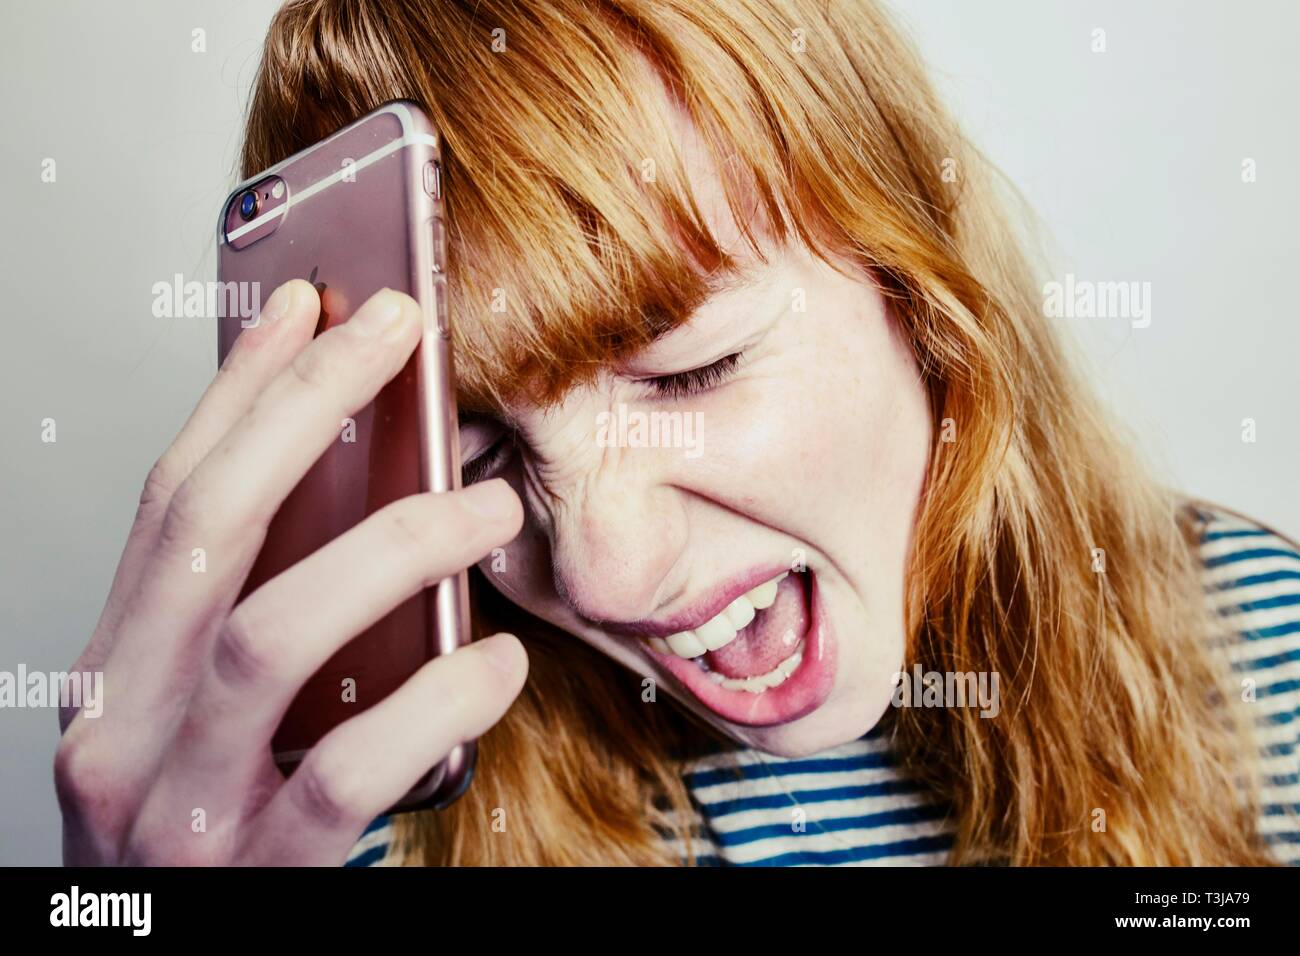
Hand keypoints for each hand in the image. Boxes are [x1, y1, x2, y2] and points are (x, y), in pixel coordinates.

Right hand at [55, 281, 525, 864]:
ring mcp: (175, 802)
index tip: (308, 306)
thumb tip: (362, 490)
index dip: (241, 392)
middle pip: (208, 529)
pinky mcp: (249, 874)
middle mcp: (121, 724)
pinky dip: (435, 703)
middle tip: (397, 333)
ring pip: (269, 635)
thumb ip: (263, 612)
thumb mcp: (213, 714)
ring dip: (392, 548)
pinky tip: (500, 665)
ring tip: (490, 508)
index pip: (172, 500)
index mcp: (120, 669)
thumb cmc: (211, 836)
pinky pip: (344, 769)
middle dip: (303, 412)